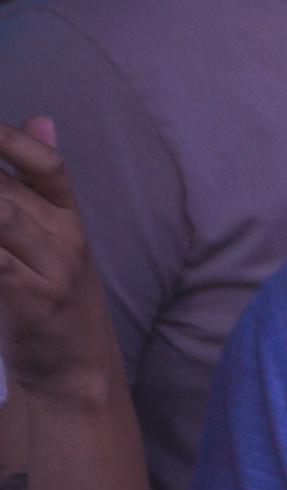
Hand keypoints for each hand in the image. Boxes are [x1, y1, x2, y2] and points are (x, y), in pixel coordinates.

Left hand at [0, 120, 124, 411]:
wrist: (76, 370)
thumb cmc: (53, 300)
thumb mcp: (56, 239)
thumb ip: (38, 185)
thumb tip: (39, 119)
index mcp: (68, 219)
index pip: (47, 166)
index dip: (10, 139)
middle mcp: (66, 239)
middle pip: (5, 191)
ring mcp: (52, 270)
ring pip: (1, 218)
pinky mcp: (32, 299)